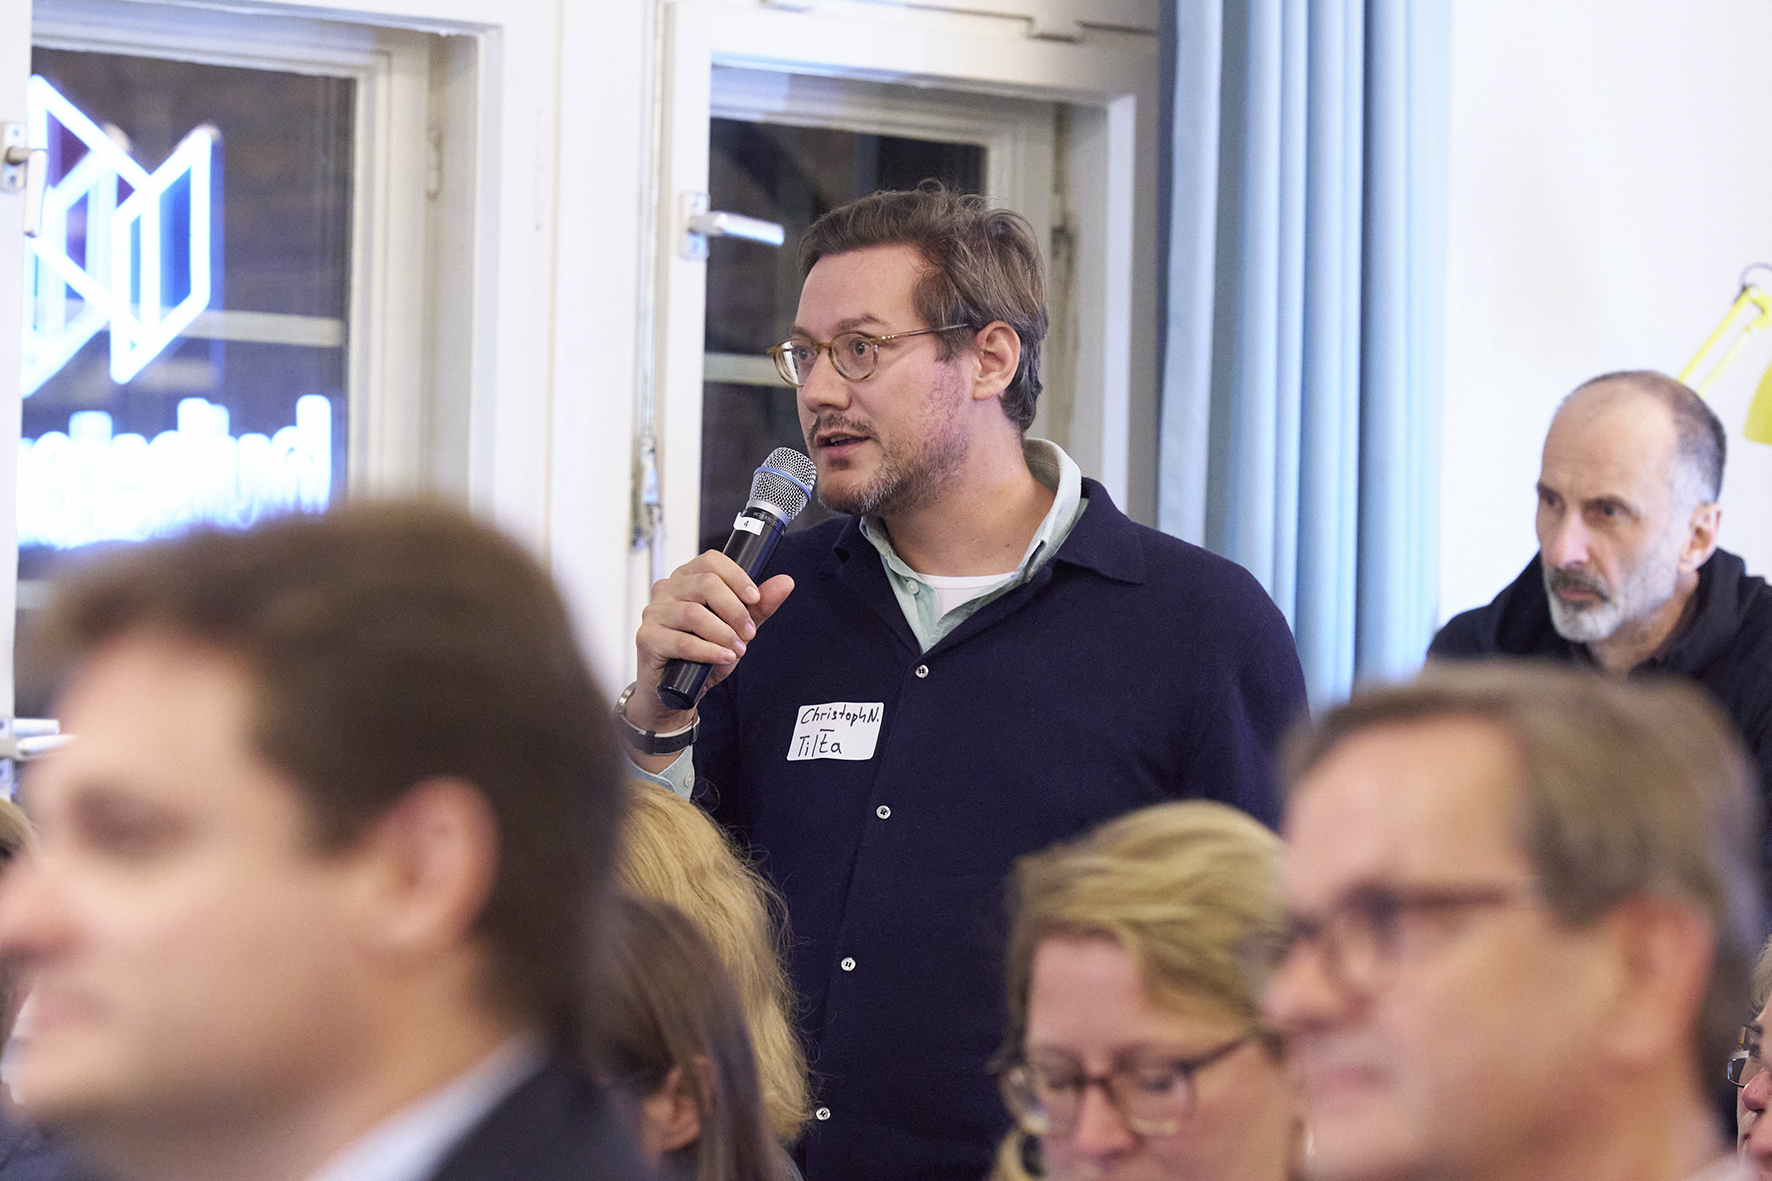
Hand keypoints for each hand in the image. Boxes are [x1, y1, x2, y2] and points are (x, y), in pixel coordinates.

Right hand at [632, 549, 794, 731]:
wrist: (676, 690)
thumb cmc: (702, 654)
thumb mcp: (737, 628)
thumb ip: (760, 607)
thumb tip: (785, 583)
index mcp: (687, 578)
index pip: (712, 561)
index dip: (737, 577)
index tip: (755, 598)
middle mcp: (667, 590)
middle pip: (706, 584)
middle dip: (735, 611)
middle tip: (748, 633)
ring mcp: (654, 613)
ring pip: (694, 613)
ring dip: (723, 634)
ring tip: (737, 649)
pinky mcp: (647, 638)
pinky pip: (682, 641)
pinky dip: (708, 651)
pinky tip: (723, 657)